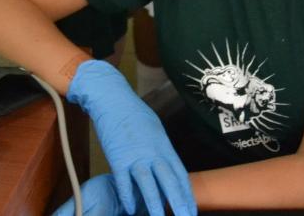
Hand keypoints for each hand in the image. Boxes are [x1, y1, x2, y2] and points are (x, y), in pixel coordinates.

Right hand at [67, 60, 194, 215]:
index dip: (186, 194)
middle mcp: (153, 152)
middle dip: (178, 202)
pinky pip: (123, 181)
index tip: (191, 209)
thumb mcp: (155, 130)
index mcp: (164, 146)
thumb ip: (161, 151)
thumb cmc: (133, 113)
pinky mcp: (117, 157)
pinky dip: (127, 196)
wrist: (112, 99)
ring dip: (154, 204)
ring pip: (148, 184)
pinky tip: (131, 209)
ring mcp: (135, 156)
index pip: (179, 174)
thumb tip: (167, 168)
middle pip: (169, 181)